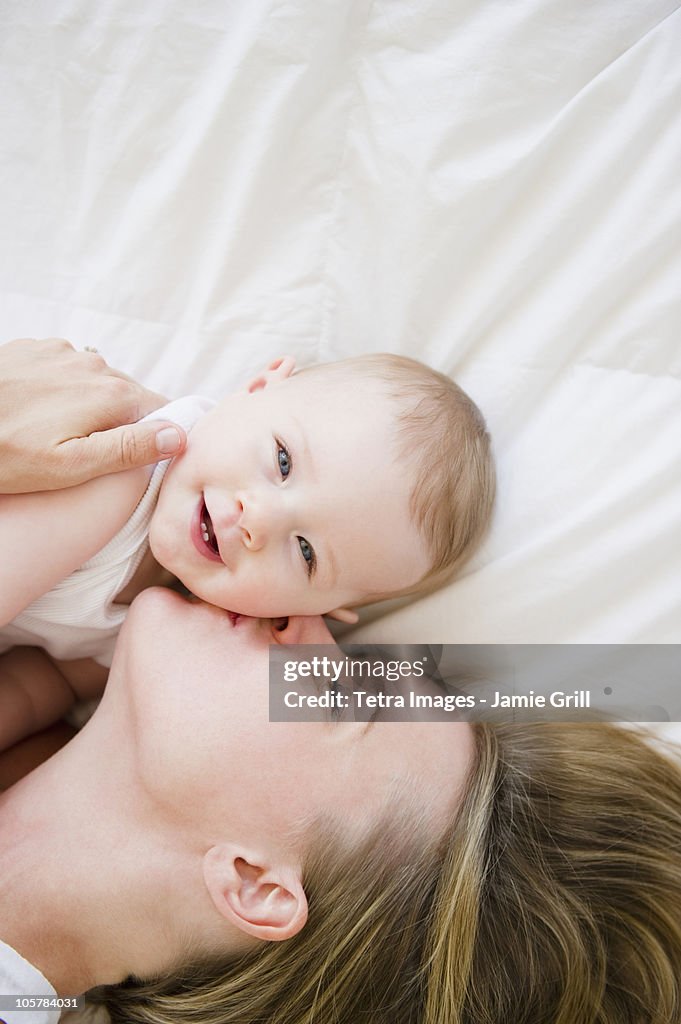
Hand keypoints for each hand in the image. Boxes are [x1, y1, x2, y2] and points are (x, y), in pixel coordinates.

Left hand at [0, 337, 186, 491]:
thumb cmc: (6, 454)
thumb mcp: (71, 466)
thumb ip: (128, 448)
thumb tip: (178, 433)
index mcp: (113, 395)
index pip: (165, 412)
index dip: (160, 437)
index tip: (140, 460)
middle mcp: (95, 365)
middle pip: (132, 398)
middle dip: (125, 423)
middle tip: (94, 456)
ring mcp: (64, 352)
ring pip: (99, 383)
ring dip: (93, 407)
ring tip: (64, 436)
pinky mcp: (36, 349)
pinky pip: (68, 371)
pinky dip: (65, 390)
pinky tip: (43, 413)